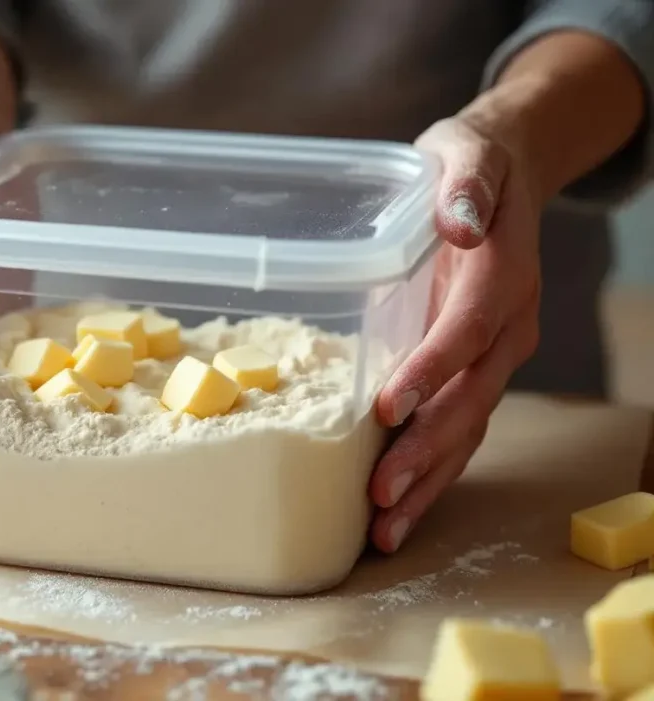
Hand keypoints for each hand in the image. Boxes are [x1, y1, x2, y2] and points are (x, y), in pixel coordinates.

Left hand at [369, 116, 542, 551]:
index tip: (391, 408)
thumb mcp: (467, 153)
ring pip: (467, 430)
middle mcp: (506, 328)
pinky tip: (396, 509)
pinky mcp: (471, 370)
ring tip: (385, 530)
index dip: (432, 371)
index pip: (468, 332)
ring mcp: (493, 356)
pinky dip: (429, 471)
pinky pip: (457, 428)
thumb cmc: (470, 165)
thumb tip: (462, 219)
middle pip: (470, 400)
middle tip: (381, 495)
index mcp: (502, 278)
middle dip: (426, 451)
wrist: (505, 178)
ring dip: (427, 482)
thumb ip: (467, 182)